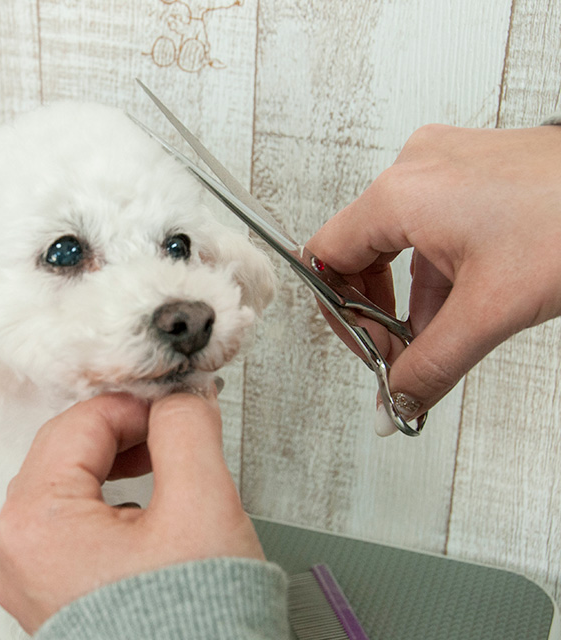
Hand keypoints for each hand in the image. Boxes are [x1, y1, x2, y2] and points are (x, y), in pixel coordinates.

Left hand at [0, 391, 264, 633]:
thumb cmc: (195, 630)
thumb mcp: (201, 508)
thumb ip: (186, 431)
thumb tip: (179, 400)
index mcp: (35, 522)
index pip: (81, 424)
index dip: (136, 405)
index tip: (177, 405)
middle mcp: (16, 553)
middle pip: (66, 454)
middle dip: (124, 434)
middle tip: (174, 429)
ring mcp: (28, 581)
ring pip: (66, 489)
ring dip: (116, 467)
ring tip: (165, 467)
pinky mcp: (49, 601)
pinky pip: (69, 529)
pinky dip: (107, 506)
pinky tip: (145, 512)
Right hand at [307, 123, 560, 423]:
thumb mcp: (491, 310)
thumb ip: (430, 365)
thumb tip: (396, 402)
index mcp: (401, 194)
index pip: (327, 258)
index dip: (341, 315)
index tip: (371, 350)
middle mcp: (415, 169)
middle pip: (359, 251)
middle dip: (377, 310)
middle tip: (401, 350)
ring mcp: (445, 165)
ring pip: (399, 243)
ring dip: (412, 297)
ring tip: (445, 334)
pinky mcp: (473, 169)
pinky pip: (432, 227)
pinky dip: (440, 271)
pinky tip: (466, 304)